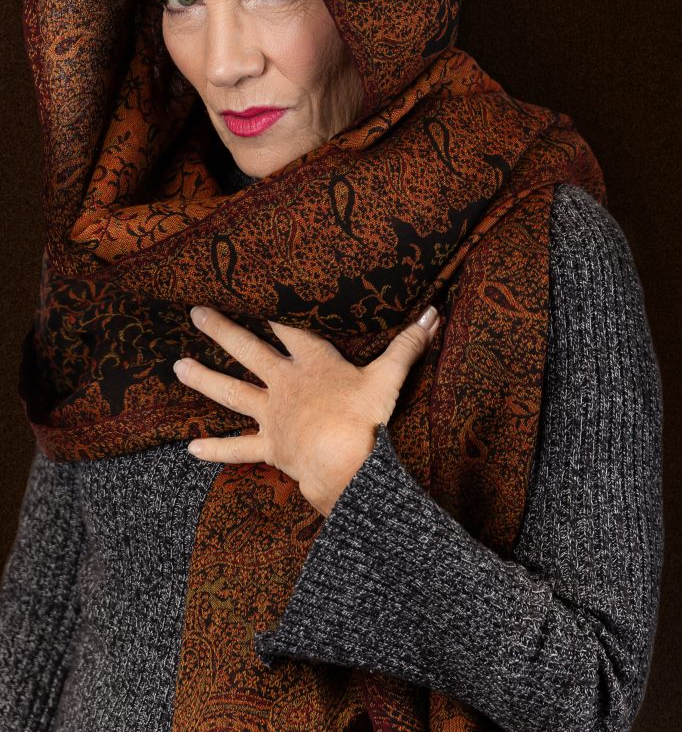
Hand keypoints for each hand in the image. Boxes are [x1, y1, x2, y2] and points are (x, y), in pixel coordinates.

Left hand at [173, 304, 439, 516]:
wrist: (346, 465)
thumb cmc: (367, 419)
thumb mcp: (390, 377)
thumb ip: (408, 344)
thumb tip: (434, 314)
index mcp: (314, 364)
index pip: (290, 327)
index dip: (271, 306)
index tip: (250, 285)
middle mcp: (286, 384)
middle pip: (248, 351)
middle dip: (222, 330)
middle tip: (196, 312)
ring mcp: (273, 416)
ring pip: (231, 393)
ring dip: (204, 379)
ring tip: (178, 367)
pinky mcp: (270, 448)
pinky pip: (237, 449)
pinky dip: (215, 449)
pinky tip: (189, 448)